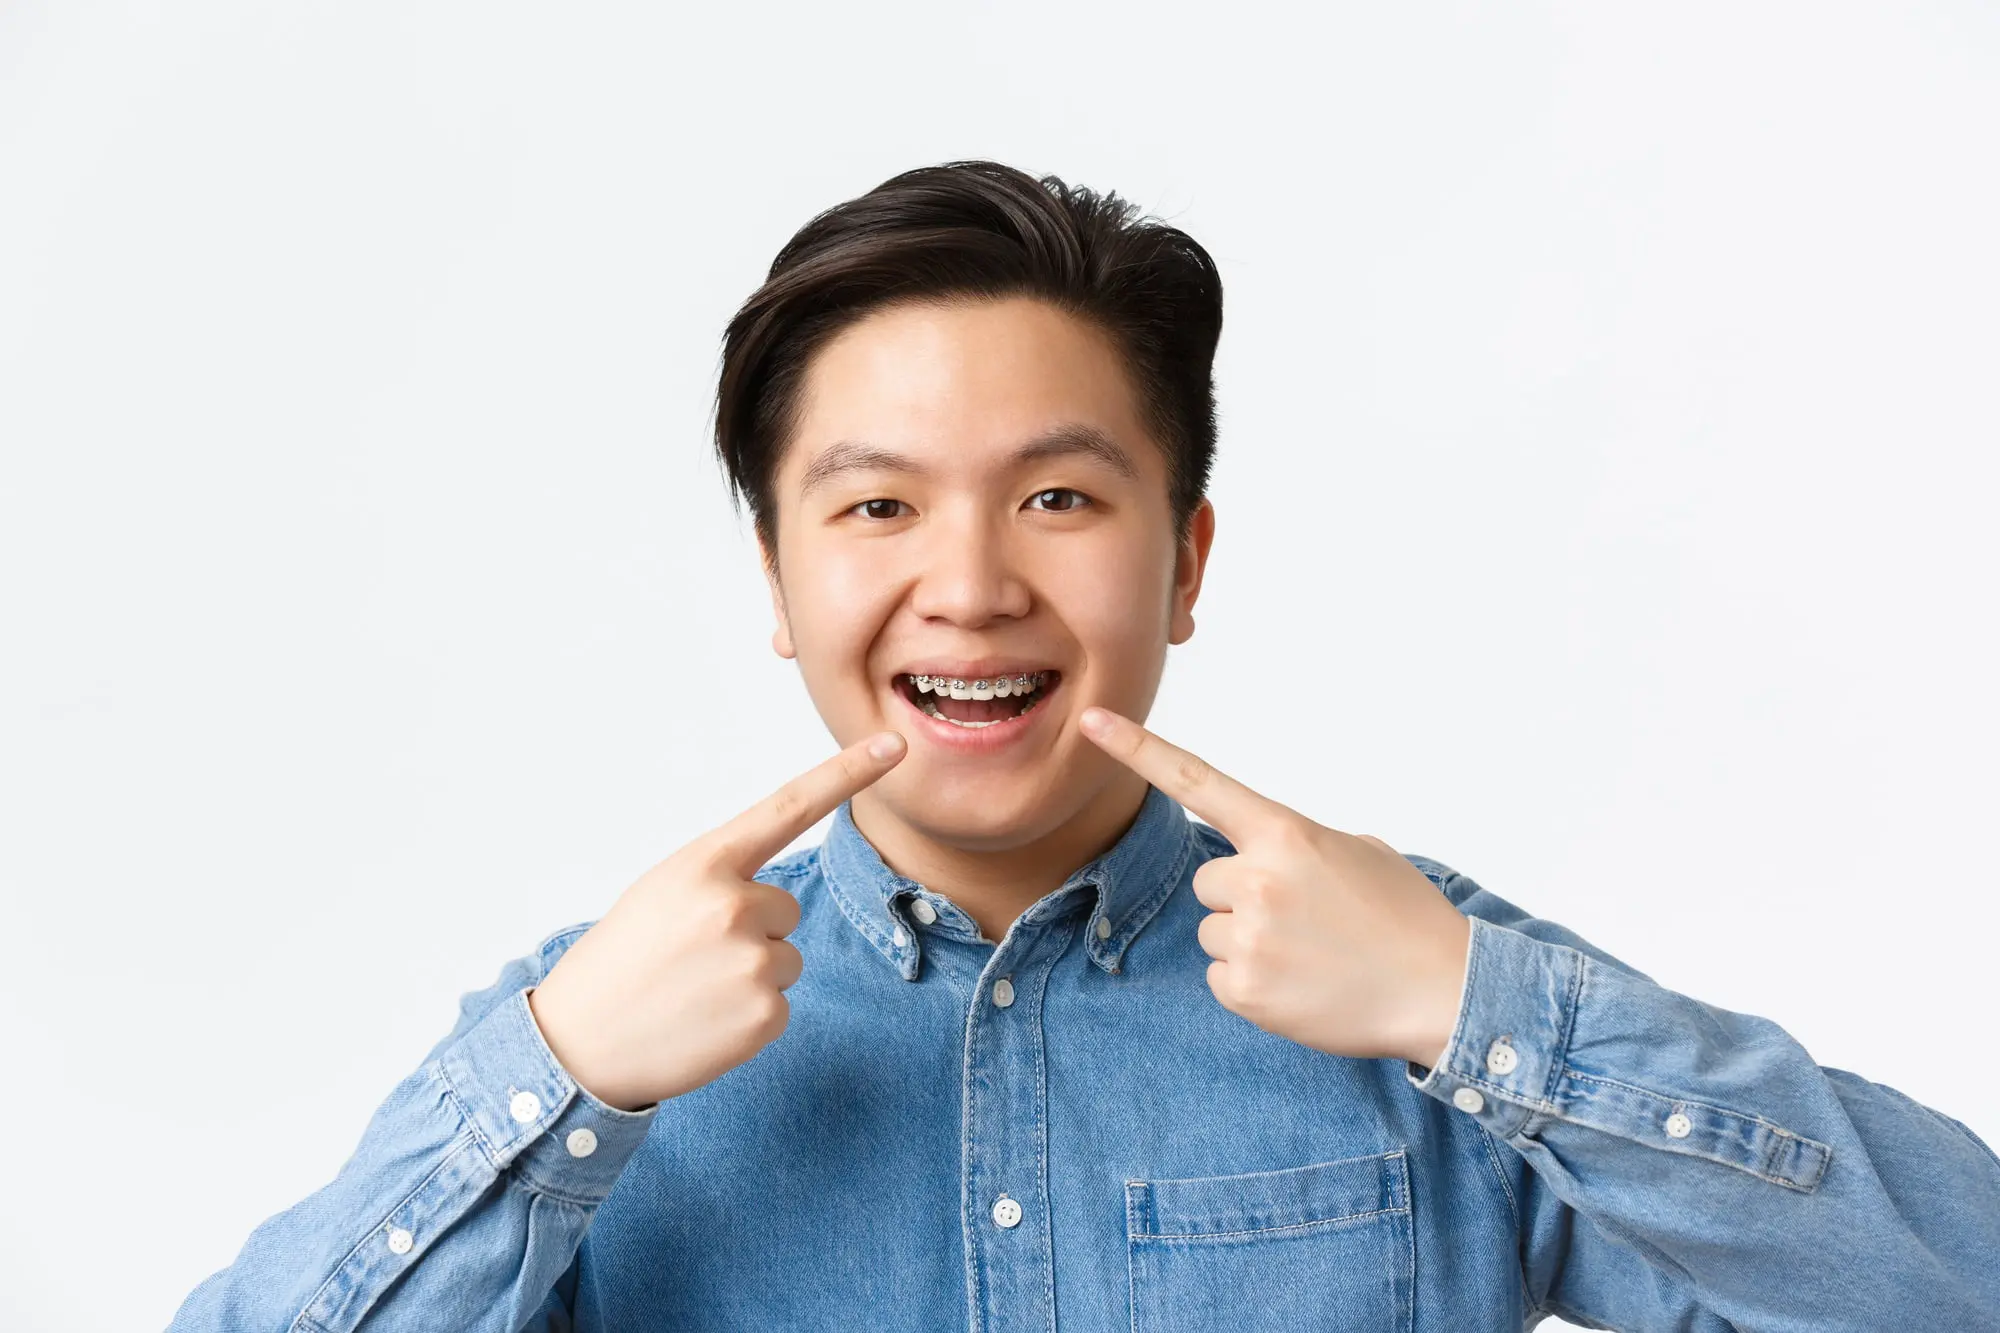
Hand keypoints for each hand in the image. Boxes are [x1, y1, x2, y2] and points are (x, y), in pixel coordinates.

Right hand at [528, 730, 908, 1110]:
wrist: (579, 1043)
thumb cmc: (621, 961)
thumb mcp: (663, 892)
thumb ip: (722, 879)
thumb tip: (774, 903)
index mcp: (704, 864)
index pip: (788, 808)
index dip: (846, 773)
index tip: (892, 746)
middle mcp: (734, 905)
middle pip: (784, 909)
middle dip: (751, 932)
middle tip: (692, 959)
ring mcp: (753, 962)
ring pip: (786, 958)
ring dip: (750, 976)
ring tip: (693, 992)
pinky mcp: (765, 1014)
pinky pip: (780, 1004)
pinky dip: (748, 1017)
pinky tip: (704, 1024)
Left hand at [1080, 707, 1470, 1066]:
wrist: (1444, 992)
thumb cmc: (1405, 917)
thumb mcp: (1358, 851)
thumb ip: (1298, 843)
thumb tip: (1269, 857)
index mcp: (1284, 833)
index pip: (1197, 780)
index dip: (1138, 749)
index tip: (1092, 720)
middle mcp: (1257, 878)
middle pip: (1209, 880)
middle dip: (1244, 897)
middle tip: (1303, 919)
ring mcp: (1248, 936)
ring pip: (1213, 930)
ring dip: (1249, 941)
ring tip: (1309, 954)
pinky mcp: (1244, 990)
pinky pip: (1221, 976)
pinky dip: (1253, 984)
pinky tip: (1302, 986)